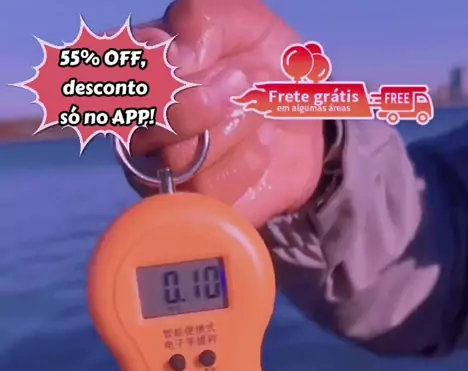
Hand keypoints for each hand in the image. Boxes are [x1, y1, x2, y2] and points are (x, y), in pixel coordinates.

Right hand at [127, 0, 325, 227]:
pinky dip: (244, 162)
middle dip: (195, 104)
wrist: (305, 118)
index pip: (116, 84)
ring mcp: (168, 176)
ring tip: (258, 109)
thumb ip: (201, 20)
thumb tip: (177, 57)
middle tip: (240, 81)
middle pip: (141, 130)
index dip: (155, 75)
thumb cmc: (262, 63)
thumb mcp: (241, 20)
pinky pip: (208, 195)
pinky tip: (264, 142)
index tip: (195, 57)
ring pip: (177, 162)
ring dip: (230, 128)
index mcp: (139, 79)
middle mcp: (141, 132)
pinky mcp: (200, 209)